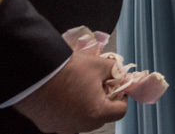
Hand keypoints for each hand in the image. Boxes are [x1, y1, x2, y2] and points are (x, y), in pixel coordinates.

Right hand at [14, 50, 128, 132]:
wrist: (34, 74)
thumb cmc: (68, 70)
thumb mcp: (99, 65)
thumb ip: (115, 70)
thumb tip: (120, 72)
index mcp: (96, 113)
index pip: (120, 112)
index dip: (123, 98)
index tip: (119, 89)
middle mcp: (79, 126)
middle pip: (101, 117)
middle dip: (104, 102)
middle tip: (100, 86)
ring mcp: (62, 128)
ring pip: (83, 120)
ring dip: (86, 107)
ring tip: (81, 89)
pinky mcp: (47, 126)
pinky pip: (65, 121)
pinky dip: (69, 111)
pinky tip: (65, 95)